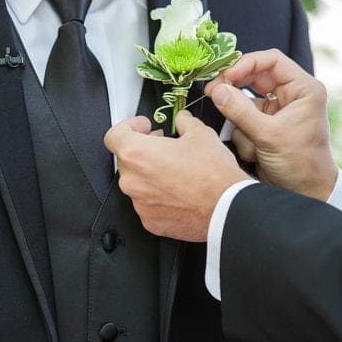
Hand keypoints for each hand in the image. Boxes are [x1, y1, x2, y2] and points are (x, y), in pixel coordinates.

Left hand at [104, 112, 248, 241]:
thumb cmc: (214, 175)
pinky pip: (147, 203)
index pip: (114, 136)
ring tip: (174, 169)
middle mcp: (133, 180)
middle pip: (126, 159)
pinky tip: (177, 190)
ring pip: (137, 182)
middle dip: (143, 150)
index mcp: (137, 154)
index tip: (142, 127)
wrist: (227, 209)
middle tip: (163, 145)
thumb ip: (184, 122)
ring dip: (150, 173)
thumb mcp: (201, 134)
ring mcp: (140, 203)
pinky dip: (157, 195)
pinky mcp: (150, 221)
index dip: (128, 127)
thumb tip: (182, 120)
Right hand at [203, 49, 335, 200]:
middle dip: (234, 86)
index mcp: (303, 89)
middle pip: (254, 76)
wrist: (307, 193)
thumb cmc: (300, 164)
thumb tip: (217, 90)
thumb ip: (240, 112)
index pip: (272, 60)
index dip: (246, 64)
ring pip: (245, 98)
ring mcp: (277, 109)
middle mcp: (291, 95)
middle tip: (212, 91)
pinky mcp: (266, 123)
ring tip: (239, 134)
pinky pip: (244, 116)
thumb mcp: (269, 136)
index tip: (225, 76)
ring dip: (239, 116)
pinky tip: (251, 149)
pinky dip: (241, 131)